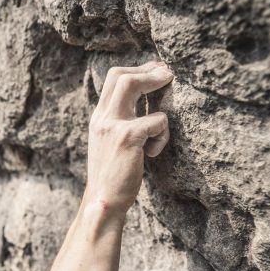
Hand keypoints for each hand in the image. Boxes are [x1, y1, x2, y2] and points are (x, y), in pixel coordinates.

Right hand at [84, 62, 172, 216]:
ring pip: (133, 84)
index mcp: (99, 119)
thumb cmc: (112, 176)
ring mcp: (113, 125)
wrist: (103, 201)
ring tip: (170, 84)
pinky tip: (153, 153)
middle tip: (168, 73)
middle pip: (121, 74)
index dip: (136, 70)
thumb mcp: (110, 145)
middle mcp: (102, 118)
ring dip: (156, 82)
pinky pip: (157, 120)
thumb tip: (144, 107)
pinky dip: (162, 133)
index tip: (155, 71)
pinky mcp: (128, 137)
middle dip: (147, 69)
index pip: (112, 80)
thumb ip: (119, 125)